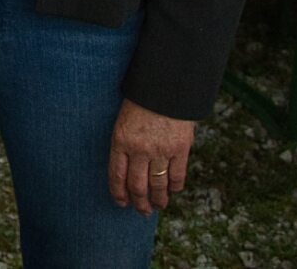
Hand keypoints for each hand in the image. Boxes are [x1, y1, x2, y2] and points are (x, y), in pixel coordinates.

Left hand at [107, 98, 194, 214]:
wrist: (166, 86)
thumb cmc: (141, 102)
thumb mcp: (124, 120)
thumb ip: (125, 144)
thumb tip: (128, 168)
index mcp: (121, 140)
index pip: (116, 175)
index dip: (119, 193)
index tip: (121, 203)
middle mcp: (139, 149)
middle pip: (137, 185)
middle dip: (139, 202)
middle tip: (142, 211)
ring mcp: (161, 150)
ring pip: (157, 185)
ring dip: (158, 200)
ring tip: (158, 206)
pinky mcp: (180, 149)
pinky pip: (177, 175)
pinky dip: (175, 186)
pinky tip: (173, 190)